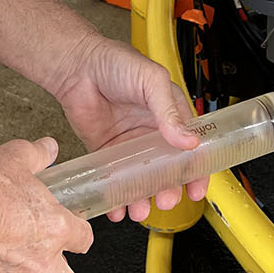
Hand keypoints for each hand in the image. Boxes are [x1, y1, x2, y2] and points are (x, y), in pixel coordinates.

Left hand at [53, 36, 205, 222]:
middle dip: (169, 190)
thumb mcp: (151, 80)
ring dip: (143, 199)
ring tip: (139, 209)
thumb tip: (188, 140)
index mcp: (169, 114)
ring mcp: (129, 145)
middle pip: (167, 171)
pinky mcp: (106, 152)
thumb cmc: (115, 62)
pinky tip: (117, 208)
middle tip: (165, 200)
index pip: (190, 148)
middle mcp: (151, 133)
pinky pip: (114, 181)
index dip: (195, 170)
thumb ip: (168, 111)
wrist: (77, 65)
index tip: (197, 189)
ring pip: (141, 181)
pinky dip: (116, 198)